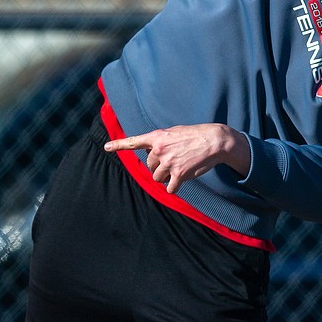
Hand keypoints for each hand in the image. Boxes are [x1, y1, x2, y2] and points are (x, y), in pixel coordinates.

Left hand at [105, 122, 250, 191]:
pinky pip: (170, 188)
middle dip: (159, 167)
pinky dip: (175, 186)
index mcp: (157, 137)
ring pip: (158, 178)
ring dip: (167, 177)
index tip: (106, 147)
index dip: (118, 145)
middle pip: (150, 167)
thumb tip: (154, 156)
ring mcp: (169, 163)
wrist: (215, 140)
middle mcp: (160, 150)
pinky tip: (184, 178)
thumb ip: (161, 142)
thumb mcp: (174, 133)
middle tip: (174, 160)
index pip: (134, 141)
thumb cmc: (195, 135)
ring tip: (180, 167)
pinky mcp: (179, 175)